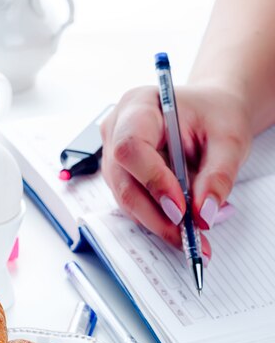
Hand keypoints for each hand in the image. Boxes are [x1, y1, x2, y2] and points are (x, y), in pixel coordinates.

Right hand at [100, 85, 251, 260]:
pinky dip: (157, 219)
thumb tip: (204, 213)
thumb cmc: (215, 115)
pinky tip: (182, 226)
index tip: (181, 208)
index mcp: (139, 106)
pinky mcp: (121, 176)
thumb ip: (218, 175)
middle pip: (124, 181)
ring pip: (126, 198)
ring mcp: (114, 156)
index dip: (153, 180)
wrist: (210, 113)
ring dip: (158, 222)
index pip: (131, 147)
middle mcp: (117, 130)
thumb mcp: (229, 139)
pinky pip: (133, 204)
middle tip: (188, 235)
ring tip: (192, 236)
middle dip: (156, 214)